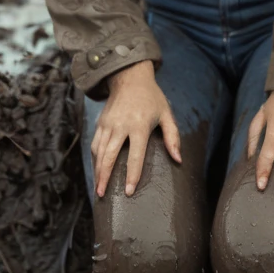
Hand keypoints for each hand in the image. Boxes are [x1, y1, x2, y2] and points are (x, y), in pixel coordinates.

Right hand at [90, 60, 180, 197]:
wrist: (129, 77)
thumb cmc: (152, 98)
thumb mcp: (166, 114)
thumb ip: (173, 137)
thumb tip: (178, 160)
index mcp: (139, 125)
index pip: (135, 155)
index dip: (132, 175)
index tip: (128, 191)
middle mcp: (121, 125)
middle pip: (109, 156)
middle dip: (105, 177)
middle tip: (102, 195)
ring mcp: (108, 124)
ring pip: (99, 152)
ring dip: (97, 171)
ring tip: (97, 189)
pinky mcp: (101, 123)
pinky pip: (95, 144)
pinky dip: (95, 159)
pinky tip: (96, 171)